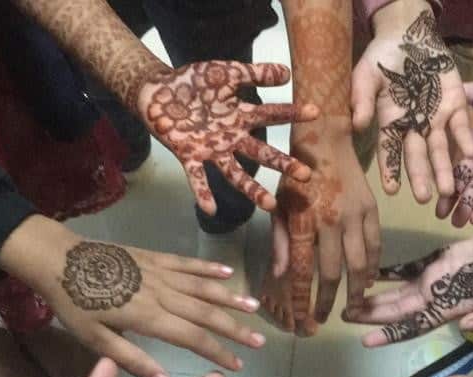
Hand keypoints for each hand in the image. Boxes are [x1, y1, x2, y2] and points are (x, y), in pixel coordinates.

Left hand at [0, 216, 266, 376]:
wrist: (58, 259)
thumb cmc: (74, 304)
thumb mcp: (96, 340)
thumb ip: (132, 360)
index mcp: (149, 317)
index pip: (192, 338)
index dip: (218, 352)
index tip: (238, 364)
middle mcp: (162, 294)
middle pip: (206, 313)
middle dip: (235, 328)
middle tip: (259, 341)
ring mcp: (160, 272)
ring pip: (203, 286)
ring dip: (230, 297)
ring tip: (254, 307)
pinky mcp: (154, 257)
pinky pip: (187, 263)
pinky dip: (208, 268)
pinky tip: (227, 273)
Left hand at [137, 60, 319, 214]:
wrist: (157, 91)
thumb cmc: (193, 82)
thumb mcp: (226, 73)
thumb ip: (254, 73)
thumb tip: (287, 73)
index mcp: (241, 116)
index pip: (271, 115)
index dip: (291, 113)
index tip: (315, 112)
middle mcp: (231, 138)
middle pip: (261, 153)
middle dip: (283, 164)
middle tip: (305, 175)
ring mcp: (211, 149)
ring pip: (236, 173)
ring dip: (253, 189)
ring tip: (270, 204)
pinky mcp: (188, 155)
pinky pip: (196, 176)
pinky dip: (202, 192)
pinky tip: (210, 208)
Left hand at [271, 129, 381, 329]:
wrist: (326, 143)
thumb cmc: (296, 178)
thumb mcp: (280, 208)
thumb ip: (281, 243)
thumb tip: (282, 275)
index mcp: (304, 222)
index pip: (304, 271)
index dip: (304, 298)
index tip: (303, 319)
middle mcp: (331, 222)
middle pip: (334, 272)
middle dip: (330, 301)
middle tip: (324, 318)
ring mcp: (355, 216)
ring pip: (359, 263)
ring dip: (355, 291)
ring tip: (352, 308)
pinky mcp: (372, 210)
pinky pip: (375, 245)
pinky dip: (373, 267)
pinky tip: (367, 282)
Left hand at [343, 231, 472, 346]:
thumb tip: (465, 328)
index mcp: (446, 310)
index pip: (412, 327)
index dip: (389, 335)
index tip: (365, 340)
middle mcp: (432, 298)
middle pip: (395, 311)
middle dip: (370, 315)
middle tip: (344, 315)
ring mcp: (430, 281)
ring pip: (395, 292)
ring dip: (373, 297)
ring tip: (349, 301)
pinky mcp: (432, 263)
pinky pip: (404, 269)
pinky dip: (387, 271)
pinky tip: (369, 272)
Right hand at [352, 3, 472, 200]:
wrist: (409, 37)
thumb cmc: (381, 58)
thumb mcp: (365, 76)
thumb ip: (362, 99)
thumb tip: (359, 126)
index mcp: (390, 123)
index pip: (389, 151)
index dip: (390, 170)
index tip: (391, 190)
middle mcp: (414, 126)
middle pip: (417, 156)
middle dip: (421, 176)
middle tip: (424, 198)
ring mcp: (436, 118)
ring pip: (441, 148)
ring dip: (445, 168)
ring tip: (449, 190)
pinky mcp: (455, 106)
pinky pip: (461, 126)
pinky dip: (466, 139)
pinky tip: (471, 154)